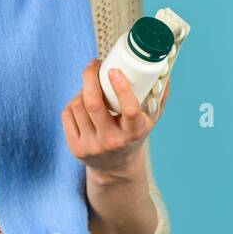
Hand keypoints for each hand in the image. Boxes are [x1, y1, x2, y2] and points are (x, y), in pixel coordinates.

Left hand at [62, 59, 168, 177]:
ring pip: (78, 106)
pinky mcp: (76, 148)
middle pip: (94, 104)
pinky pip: (67, 114)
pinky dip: (74, 103)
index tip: (114, 71)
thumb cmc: (134, 134)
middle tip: (94, 65)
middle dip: (90, 78)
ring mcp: (92, 146)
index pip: (129, 110)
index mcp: (134, 132)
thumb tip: (165, 71)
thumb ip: (159, 95)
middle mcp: (112, 141)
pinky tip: (82, 103)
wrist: (116, 168)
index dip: (121, 88)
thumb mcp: (150, 119)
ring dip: (83, 90)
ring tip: (91, 87)